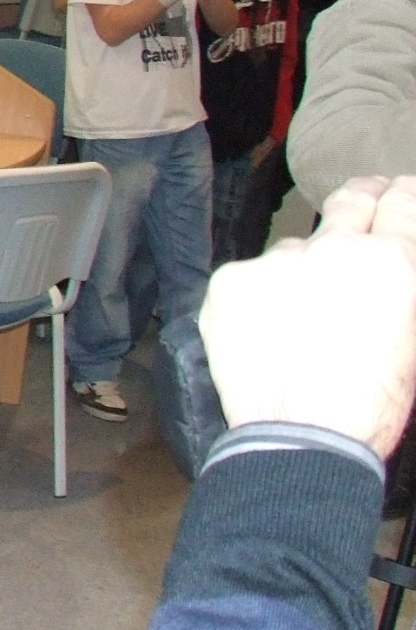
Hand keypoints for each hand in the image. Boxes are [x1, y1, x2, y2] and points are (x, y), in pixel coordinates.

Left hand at [201, 175, 415, 456]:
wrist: (302, 437)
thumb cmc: (370, 404)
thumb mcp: (410, 340)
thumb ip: (398, 288)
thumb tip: (389, 265)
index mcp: (391, 263)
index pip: (401, 203)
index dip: (400, 195)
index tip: (395, 192)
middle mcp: (334, 249)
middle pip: (348, 202)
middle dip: (360, 197)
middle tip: (364, 197)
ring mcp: (277, 261)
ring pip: (293, 249)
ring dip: (300, 269)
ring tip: (301, 318)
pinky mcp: (230, 280)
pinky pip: (250, 277)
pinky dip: (258, 297)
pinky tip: (265, 333)